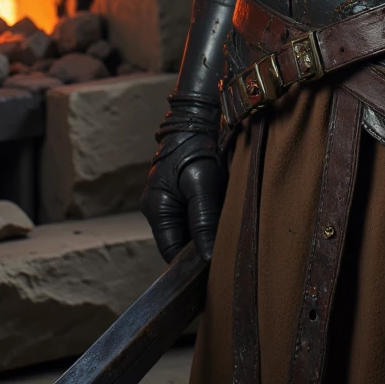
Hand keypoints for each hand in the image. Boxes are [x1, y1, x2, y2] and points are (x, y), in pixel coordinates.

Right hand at [141, 126, 225, 261]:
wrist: (199, 115)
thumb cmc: (198, 148)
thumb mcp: (203, 184)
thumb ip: (203, 220)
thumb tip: (207, 258)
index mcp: (156, 209)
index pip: (171, 252)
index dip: (191, 263)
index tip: (216, 268)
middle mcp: (158, 208)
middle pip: (179, 242)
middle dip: (200, 248)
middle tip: (226, 253)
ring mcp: (168, 200)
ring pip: (188, 230)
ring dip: (205, 233)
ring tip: (227, 235)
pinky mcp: (180, 192)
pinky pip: (193, 216)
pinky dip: (207, 220)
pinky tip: (223, 218)